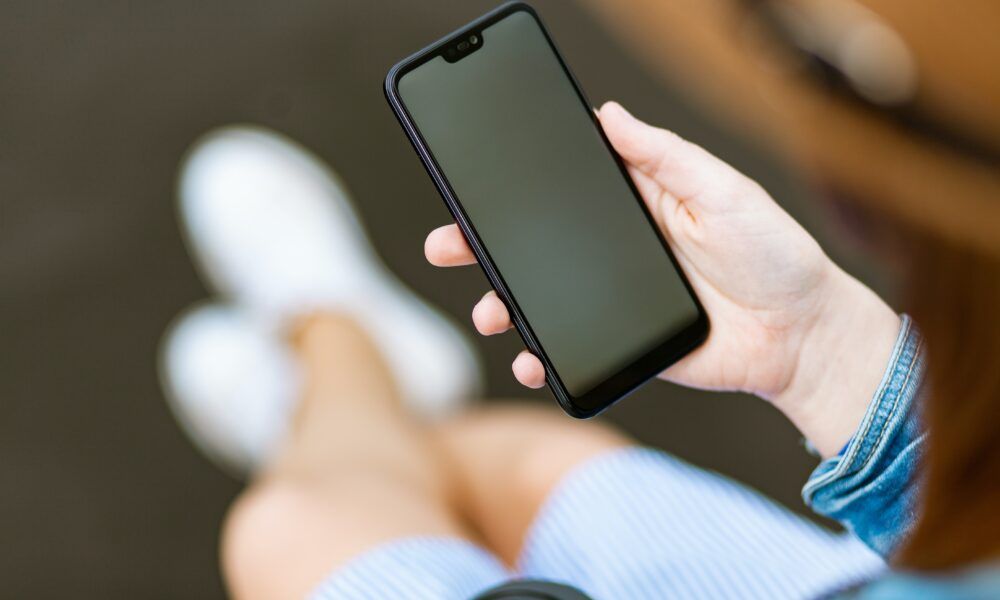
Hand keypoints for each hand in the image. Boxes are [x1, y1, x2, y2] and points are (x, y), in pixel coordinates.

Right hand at [425, 102, 898, 455]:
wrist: (803, 335)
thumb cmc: (775, 254)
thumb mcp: (723, 190)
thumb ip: (664, 156)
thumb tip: (608, 114)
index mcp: (637, 205)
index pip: (564, 190)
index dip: (518, 189)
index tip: (474, 186)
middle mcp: (616, 251)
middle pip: (537, 246)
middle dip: (485, 246)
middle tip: (448, 245)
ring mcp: (614, 299)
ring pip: (543, 299)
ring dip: (505, 304)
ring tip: (490, 311)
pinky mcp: (623, 343)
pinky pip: (571, 348)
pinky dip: (543, 356)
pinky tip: (530, 358)